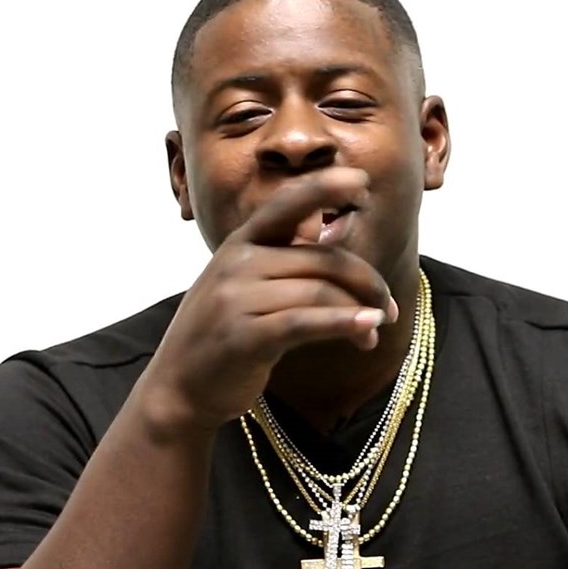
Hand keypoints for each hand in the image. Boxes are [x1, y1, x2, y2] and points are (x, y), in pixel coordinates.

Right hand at [136, 167, 396, 436]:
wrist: (179, 387)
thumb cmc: (224, 334)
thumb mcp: (245, 284)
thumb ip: (282, 256)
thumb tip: (326, 227)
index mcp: (241, 242)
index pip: (287, 203)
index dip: (324, 186)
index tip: (362, 181)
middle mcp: (237, 262)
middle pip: (323, 259)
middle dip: (367, 282)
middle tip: (389, 307)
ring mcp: (237, 297)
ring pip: (320, 290)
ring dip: (360, 312)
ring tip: (374, 332)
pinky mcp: (244, 336)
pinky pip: (305, 322)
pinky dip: (343, 324)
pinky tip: (366, 330)